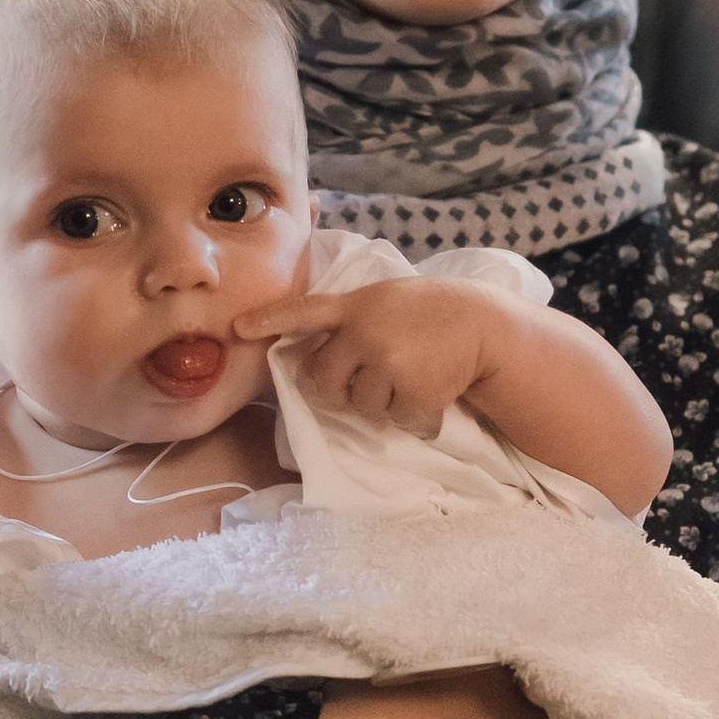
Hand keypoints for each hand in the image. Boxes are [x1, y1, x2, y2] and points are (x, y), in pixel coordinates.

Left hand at [241, 279, 496, 439]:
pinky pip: (390, 417)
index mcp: (354, 305)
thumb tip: (310, 360)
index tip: (237, 328)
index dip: (268, 320)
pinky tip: (424, 386)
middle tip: (361, 380)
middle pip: (320, 380)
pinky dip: (405, 411)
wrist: (481, 324)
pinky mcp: (410, 391)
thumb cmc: (427, 312)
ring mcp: (387, 362)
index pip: (303, 312)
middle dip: (334, 389)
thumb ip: (349, 319)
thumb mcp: (384, 300)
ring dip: (376, 400)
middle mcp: (364, 332)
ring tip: (405, 374)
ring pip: (356, 404)